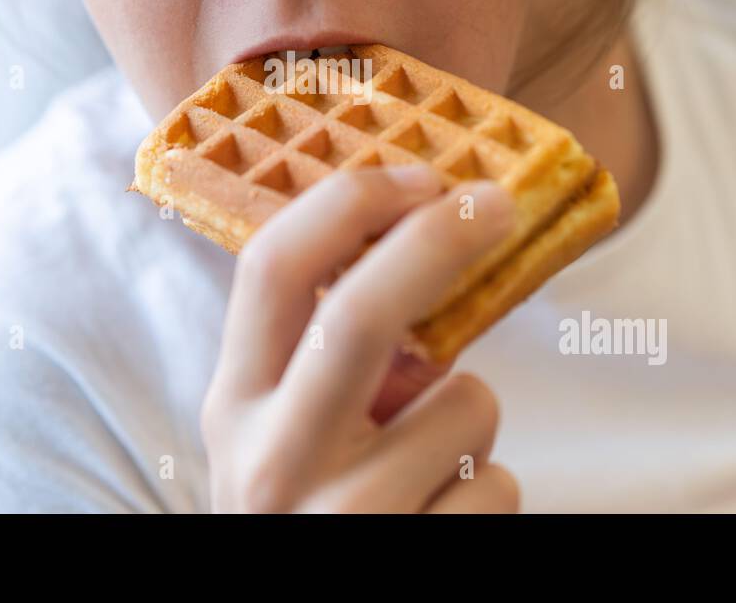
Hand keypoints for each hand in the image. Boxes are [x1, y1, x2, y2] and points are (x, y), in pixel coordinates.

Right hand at [201, 165, 519, 511]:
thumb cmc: (309, 509)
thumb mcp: (282, 433)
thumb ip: (323, 360)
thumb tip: (422, 261)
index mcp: (235, 408)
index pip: (270, 271)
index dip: (349, 203)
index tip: (418, 173)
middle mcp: (271, 464)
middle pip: (360, 316)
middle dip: (437, 241)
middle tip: (496, 204)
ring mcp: (342, 522)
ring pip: (465, 406)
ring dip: (471, 421)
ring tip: (426, 470)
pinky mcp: (414, 562)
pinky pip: (500, 486)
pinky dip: (488, 492)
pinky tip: (440, 521)